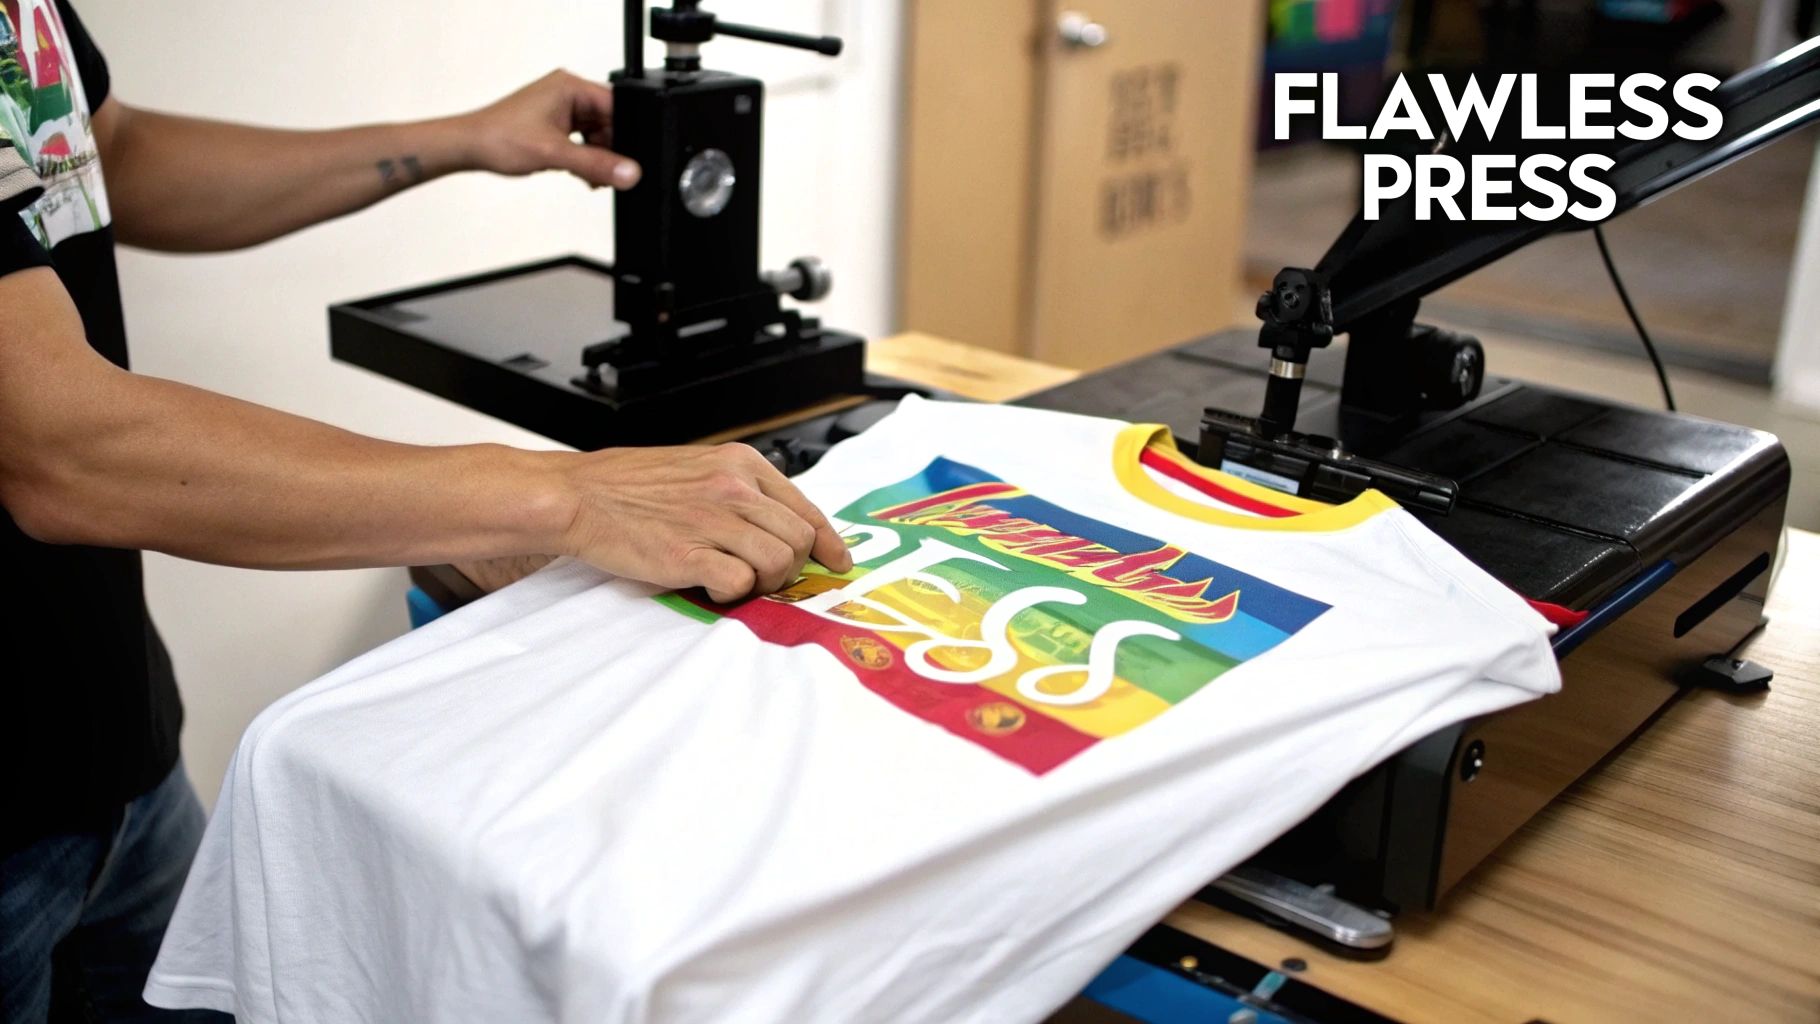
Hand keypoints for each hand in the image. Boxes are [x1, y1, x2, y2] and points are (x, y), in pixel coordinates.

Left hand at [462, 70, 641, 189]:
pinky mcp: (554, 123)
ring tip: (587, 175)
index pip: (616, 106)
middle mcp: (566, 92)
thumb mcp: (555, 153)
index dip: (626, 134)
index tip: (629, 159)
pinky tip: (578, 172)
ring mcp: (560, 108)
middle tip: (604, 173)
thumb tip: (629, 172)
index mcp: (570, 86)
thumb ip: (596, 164)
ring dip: (595, 157)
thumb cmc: (498, 137)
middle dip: (609, 150)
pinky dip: (583, 158)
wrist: (468, 147)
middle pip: (608, 122)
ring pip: (596, 134)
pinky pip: (582, 140)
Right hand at [556, 443, 853, 602]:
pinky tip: (711, 585)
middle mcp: (733, 487)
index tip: (837, 561)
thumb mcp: (696, 467)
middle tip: (766, 577)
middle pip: (800, 539)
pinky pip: (740, 583)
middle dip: (791, 567)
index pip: (805, 507)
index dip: (828, 541)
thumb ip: (739, 490)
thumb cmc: (627, 485)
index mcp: (739, 463)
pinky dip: (732, 593)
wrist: (576, 496)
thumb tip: (777, 524)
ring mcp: (712, 520)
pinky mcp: (688, 555)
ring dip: (763, 581)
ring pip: (779, 562)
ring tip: (734, 579)